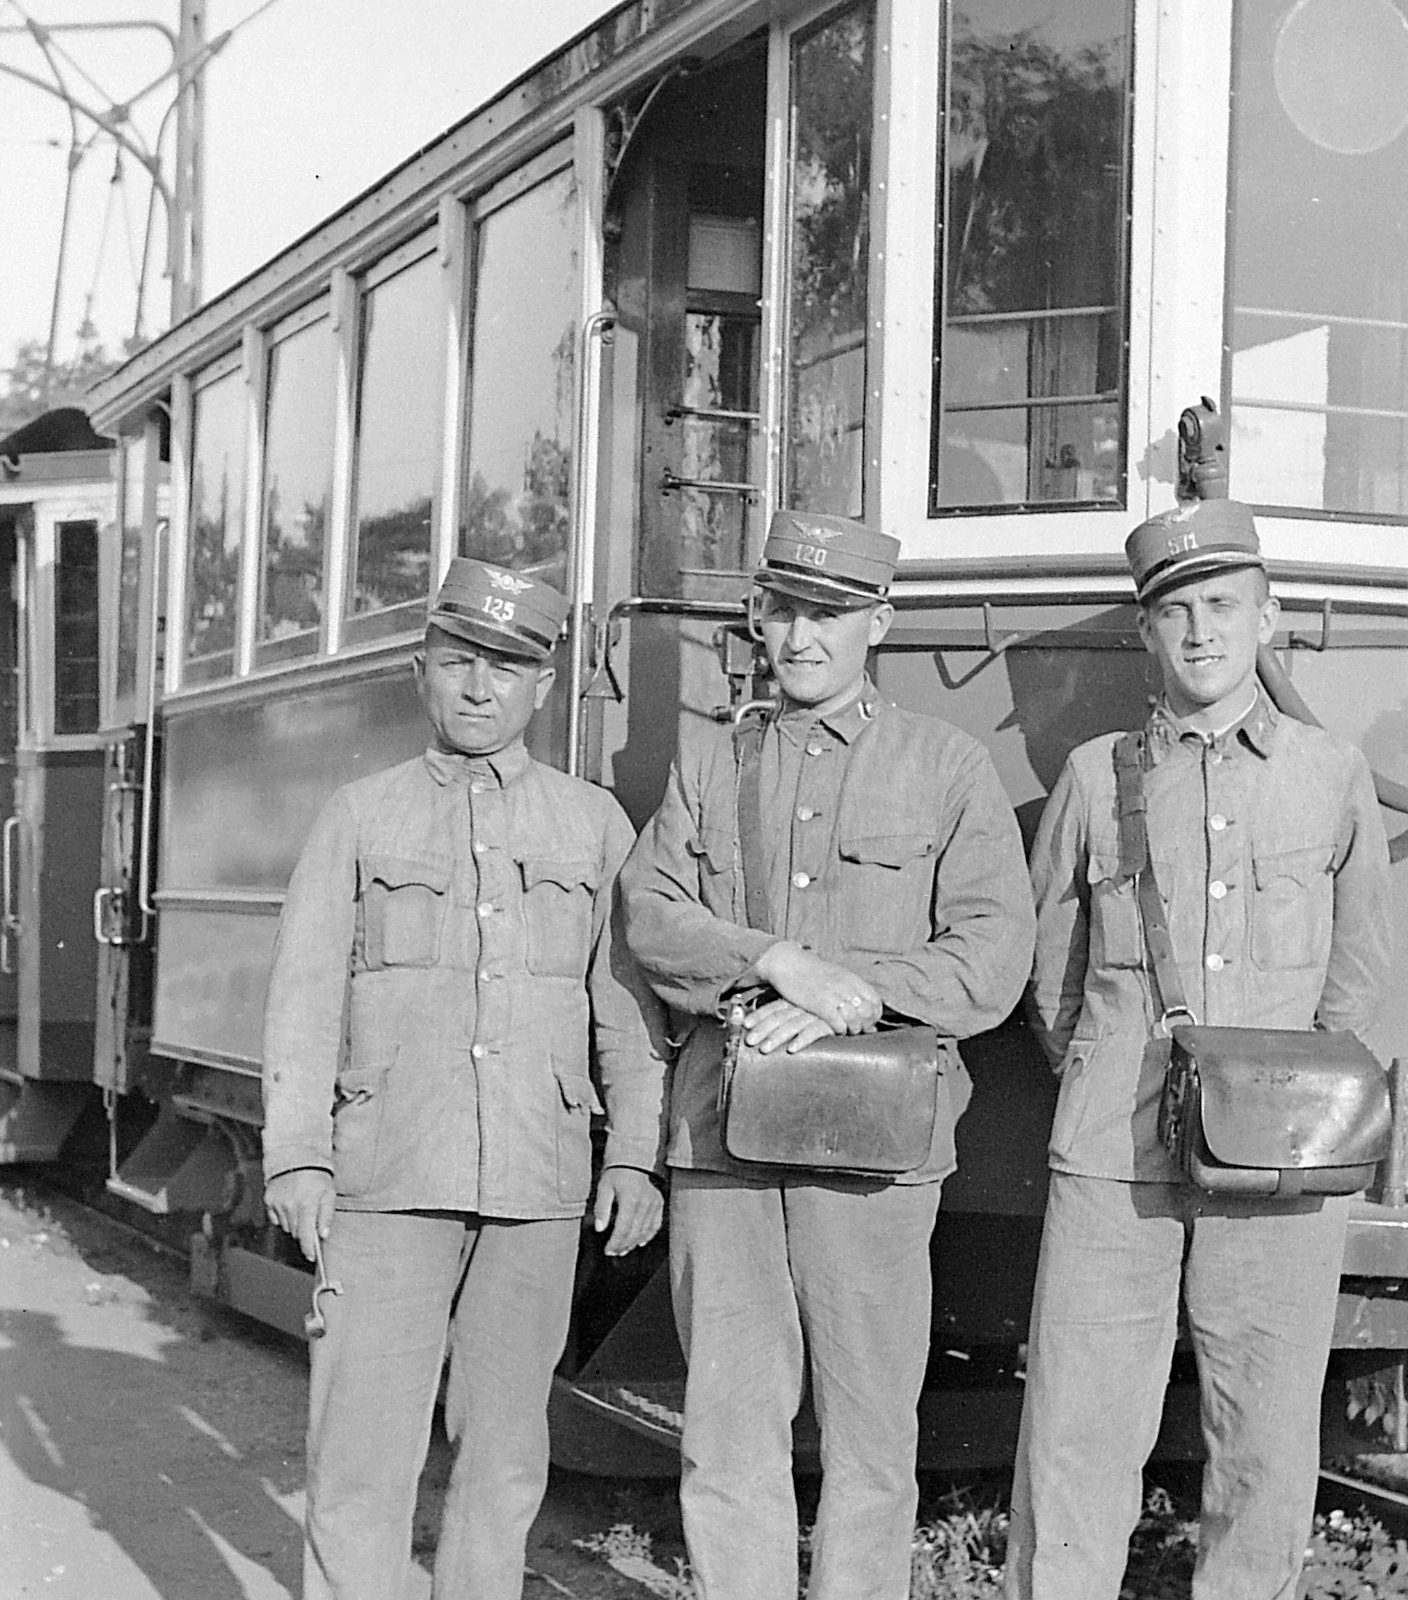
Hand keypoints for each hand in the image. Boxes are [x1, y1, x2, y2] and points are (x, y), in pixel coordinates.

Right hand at [265, 1169, 334, 1262]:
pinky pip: (276, 1218)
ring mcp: (277, 1204)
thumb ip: (326, 1215)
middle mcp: (290, 1206)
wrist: (297, 1156)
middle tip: (311, 1222)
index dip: (309, 1249)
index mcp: (307, 1205)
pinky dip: (283, 1216)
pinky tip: (290, 1205)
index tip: (312, 1257)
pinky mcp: (269, 1200)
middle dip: (304, 1232)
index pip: (305, 1236)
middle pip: (296, 1233)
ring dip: (294, 1223)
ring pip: (286, 1226)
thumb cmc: (317, 1176)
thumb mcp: (329, 1193)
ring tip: (301, 1208)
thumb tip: (323, 1235)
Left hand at [593, 1167, 663, 1256]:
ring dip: (633, 1243)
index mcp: (630, 1200)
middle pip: (634, 1233)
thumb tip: (599, 1229)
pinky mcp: (659, 1202)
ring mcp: (654, 1203)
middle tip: (613, 1253)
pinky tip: (640, 1242)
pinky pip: (655, 1224)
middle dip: (623, 1246)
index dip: (615, 1243)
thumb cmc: (616, 1171)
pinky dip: (648, 1235)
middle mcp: (645, 1203)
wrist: (635, 1155)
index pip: (623, 1229)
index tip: (607, 1251)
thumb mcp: (604, 1186)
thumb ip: (602, 1208)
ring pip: (645, 1231)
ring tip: (623, 1250)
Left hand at [742, 998, 838, 1054]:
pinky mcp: (831, 1023)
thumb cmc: (828, 1015)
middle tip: (749, 1041)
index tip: (745, 1024)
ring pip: (793, 1024)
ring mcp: (817, 1014)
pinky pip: (815, 1031)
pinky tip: (792, 1049)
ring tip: (764, 1049)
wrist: (857, 1012)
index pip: (774, 1007)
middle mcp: (805, 1006)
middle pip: (779, 1016)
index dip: (759, 1015)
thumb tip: (767, 1028)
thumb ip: (791, 1016)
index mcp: (797, 1001)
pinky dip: (802, 1040)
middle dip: (762, 1029)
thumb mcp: (807, 1011)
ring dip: (777, 1037)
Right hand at [751, 942, 882, 1037]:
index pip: (875, 1002)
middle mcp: (845, 986)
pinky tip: (836, 1030)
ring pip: (854, 1018)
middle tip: (858, 1030)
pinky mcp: (818, 1003)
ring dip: (853, 1029)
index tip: (868, 1022)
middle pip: (867, 1012)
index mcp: (851, 978)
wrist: (788, 963)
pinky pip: (837, 1022)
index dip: (874, 1016)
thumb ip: (851, 991)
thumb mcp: (836, 976)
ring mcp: (832, 994)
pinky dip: (839, 1029)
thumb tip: (862, 1008)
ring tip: (847, 1032)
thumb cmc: (812, 973)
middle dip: (865, 1025)